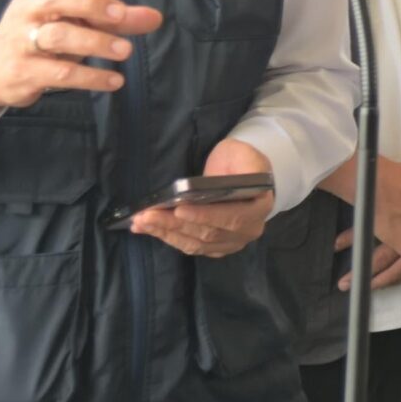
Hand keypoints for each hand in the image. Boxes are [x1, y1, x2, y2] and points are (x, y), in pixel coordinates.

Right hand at [0, 0, 164, 118]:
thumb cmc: (40, 35)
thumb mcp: (73, 21)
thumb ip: (115, 19)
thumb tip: (155, 18)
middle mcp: (27, 10)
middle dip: (91, 3)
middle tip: (121, 15)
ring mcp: (22, 41)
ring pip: (57, 36)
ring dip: (95, 42)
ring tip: (125, 50)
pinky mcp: (25, 72)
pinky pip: (60, 73)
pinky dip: (91, 77)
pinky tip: (115, 80)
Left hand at [129, 140, 273, 257]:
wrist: (241, 175)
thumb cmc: (240, 162)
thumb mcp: (244, 154)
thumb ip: (240, 164)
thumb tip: (220, 181)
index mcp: (259, 207)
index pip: (232, 217)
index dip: (205, 216)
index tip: (179, 209)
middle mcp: (249, 230)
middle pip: (209, 233)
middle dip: (175, 224)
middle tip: (147, 215)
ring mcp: (232, 242)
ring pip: (197, 244)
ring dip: (166, 233)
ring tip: (140, 222)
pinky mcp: (216, 247)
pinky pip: (192, 247)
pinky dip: (168, 238)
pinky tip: (148, 229)